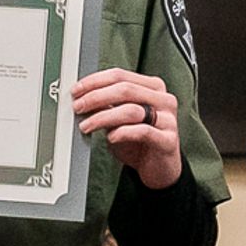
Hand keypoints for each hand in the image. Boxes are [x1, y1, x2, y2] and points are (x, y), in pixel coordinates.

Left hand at [71, 66, 182, 187]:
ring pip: (131, 110)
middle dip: (96, 97)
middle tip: (78, 107)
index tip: (77, 90)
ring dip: (103, 117)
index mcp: (152, 87)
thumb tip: (82, 97)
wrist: (159, 169)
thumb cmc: (139, 142)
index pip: (120, 75)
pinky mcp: (168, 140)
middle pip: (125, 89)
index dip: (95, 81)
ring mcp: (168, 119)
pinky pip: (143, 131)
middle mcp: (163, 99)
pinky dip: (122, 133)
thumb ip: (107, 106)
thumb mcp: (119, 120)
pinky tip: (110, 137)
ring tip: (86, 126)